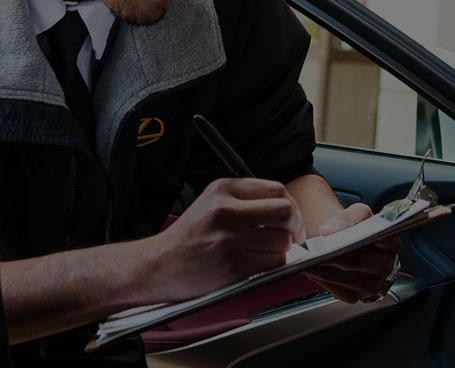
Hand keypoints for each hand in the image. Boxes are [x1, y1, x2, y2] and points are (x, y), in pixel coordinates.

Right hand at [145, 178, 305, 302]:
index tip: (293, 216)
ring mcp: (229, 238)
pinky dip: (275, 263)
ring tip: (270, 249)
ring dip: (284, 247)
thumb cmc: (188, 237)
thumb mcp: (211, 202)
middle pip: (284, 211)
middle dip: (296, 224)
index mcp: (223, 189)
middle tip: (295, 234)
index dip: (292, 205)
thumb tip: (286, 206)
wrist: (158, 265)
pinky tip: (261, 261)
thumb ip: (245, 199)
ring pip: (281, 239)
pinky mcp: (232, 265)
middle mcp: (226, 210)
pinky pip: (272, 262)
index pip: (276, 189)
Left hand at [303, 203, 401, 303]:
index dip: (362, 238)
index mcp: (392, 241)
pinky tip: (315, 271)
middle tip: (315, 250)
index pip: (383, 240)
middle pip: (358, 261)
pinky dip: (326, 282)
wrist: (345, 242)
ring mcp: (375, 283)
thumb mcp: (355, 213)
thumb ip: (347, 217)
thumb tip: (329, 231)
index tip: (343, 235)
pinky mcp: (360, 296)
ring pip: (348, 278)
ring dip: (325, 270)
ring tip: (309, 260)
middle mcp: (387, 264)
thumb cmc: (353, 228)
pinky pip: (342, 292)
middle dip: (334, 255)